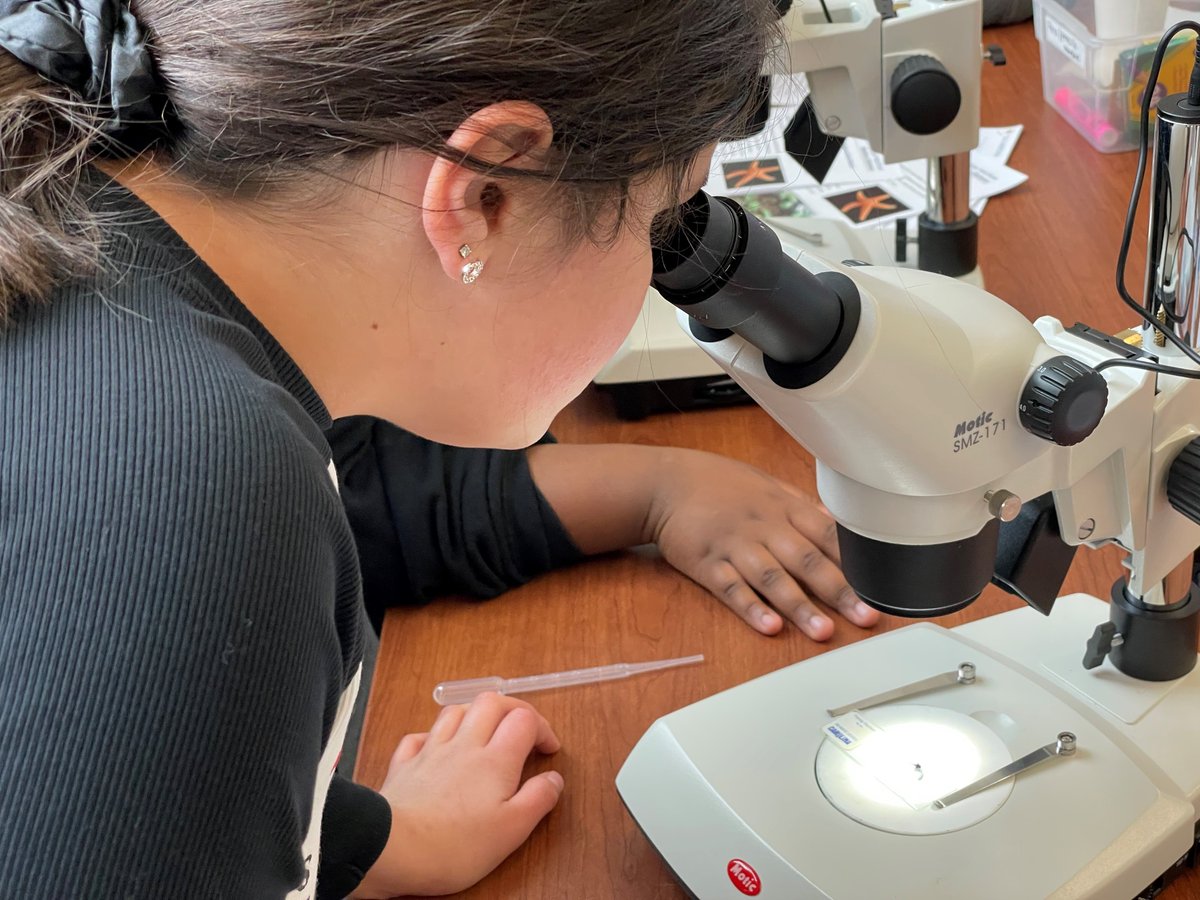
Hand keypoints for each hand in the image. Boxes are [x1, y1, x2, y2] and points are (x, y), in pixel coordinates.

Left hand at [353, 693, 562, 897]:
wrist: (392, 849)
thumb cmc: (455, 845)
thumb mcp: (512, 830)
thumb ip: (538, 799)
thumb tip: (554, 779)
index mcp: (495, 760)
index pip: (525, 719)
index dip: (543, 728)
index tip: (548, 749)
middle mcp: (464, 746)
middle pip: (491, 702)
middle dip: (512, 708)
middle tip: (522, 729)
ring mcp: (431, 752)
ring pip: (455, 711)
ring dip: (475, 714)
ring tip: (485, 733)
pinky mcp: (404, 766)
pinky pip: (419, 737)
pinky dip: (433, 736)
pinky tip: (438, 748)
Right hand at [646, 449, 880, 639]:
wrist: (666, 482)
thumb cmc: (718, 483)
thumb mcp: (765, 484)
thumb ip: (801, 506)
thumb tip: (836, 524)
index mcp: (783, 507)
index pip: (827, 534)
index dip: (855, 560)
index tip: (880, 585)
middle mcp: (763, 526)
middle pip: (806, 560)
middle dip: (838, 590)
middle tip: (864, 617)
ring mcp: (734, 545)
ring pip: (772, 578)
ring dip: (799, 606)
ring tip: (823, 632)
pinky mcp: (706, 563)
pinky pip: (731, 588)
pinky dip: (750, 608)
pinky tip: (769, 627)